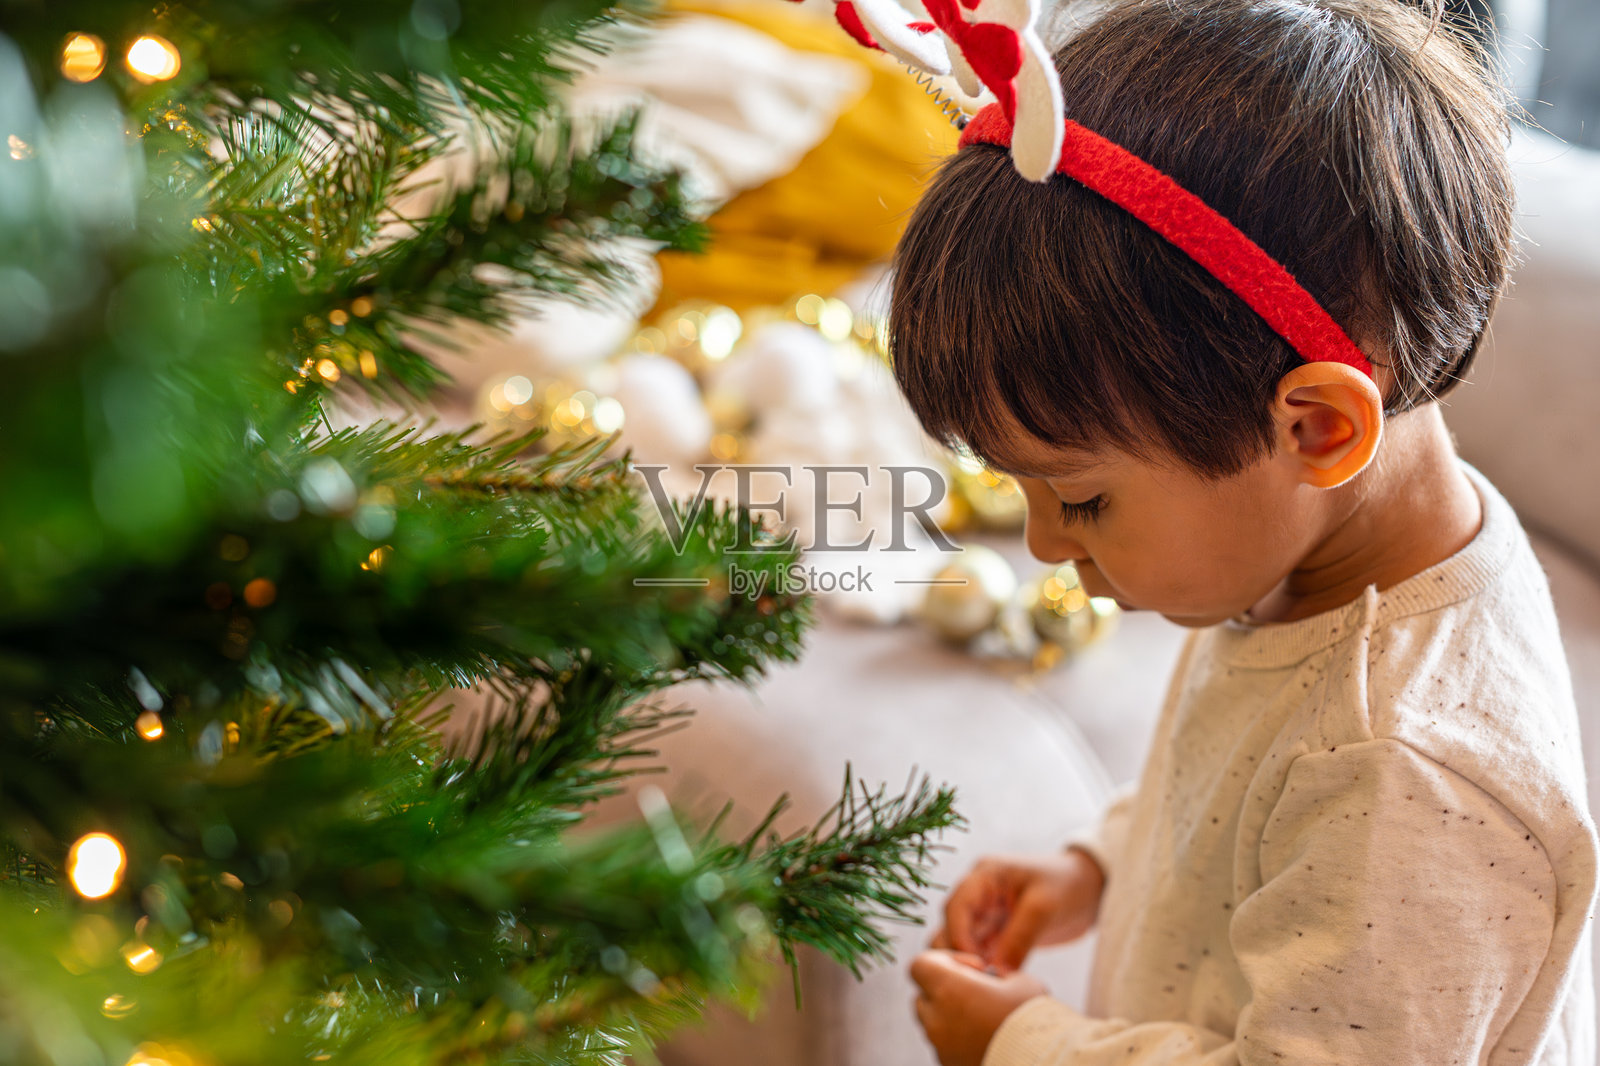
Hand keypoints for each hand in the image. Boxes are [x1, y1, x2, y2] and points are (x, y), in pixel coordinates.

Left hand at [910, 949, 1048, 1065]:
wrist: (1041, 1063)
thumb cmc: (1030, 1019)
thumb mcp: (1019, 981)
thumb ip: (996, 973)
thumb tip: (994, 977)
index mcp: (947, 988)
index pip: (920, 964)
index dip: (944, 960)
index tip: (975, 968)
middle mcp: (936, 1018)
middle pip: (924, 994)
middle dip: (946, 989)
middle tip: (979, 993)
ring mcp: (940, 1046)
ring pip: (932, 1021)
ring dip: (950, 1014)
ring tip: (984, 1017)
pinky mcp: (947, 1064)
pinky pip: (944, 1044)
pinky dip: (958, 1038)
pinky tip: (986, 1037)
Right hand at [929, 846, 1104, 970]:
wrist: (1091, 888)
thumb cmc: (1068, 884)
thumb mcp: (1044, 907)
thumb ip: (1018, 937)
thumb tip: (998, 971)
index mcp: (984, 876)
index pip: (955, 907)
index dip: (959, 937)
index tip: (976, 965)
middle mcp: (978, 894)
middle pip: (950, 925)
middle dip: (958, 952)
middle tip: (978, 979)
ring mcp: (986, 914)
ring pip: (959, 941)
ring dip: (967, 962)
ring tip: (985, 983)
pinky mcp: (996, 932)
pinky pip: (978, 951)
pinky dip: (981, 967)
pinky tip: (992, 982)